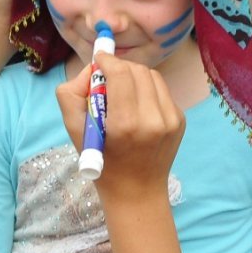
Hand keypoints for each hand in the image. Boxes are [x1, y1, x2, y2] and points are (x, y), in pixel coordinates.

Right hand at [56, 52, 184, 201]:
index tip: (99, 60)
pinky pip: (161, 91)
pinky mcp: (180, 120)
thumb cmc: (103, 164)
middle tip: (107, 79)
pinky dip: (147, 91)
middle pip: (137, 71)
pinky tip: (138, 107)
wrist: (136, 192)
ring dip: (134, 77)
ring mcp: (171, 119)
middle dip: (120, 68)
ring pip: (151, 77)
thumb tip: (90, 70)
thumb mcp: (75, 132)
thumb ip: (71, 95)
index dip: (107, 61)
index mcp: (125, 123)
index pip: (121, 73)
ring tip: (123, 92)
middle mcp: (153, 119)